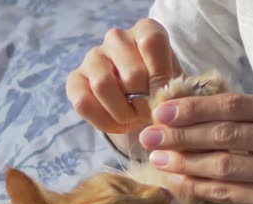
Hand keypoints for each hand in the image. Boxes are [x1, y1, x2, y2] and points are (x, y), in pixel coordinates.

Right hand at [66, 18, 181, 132]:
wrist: (142, 107)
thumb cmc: (162, 92)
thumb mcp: (176, 88)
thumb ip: (173, 90)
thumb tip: (161, 98)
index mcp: (146, 32)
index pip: (152, 41)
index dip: (161, 74)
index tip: (165, 96)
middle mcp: (117, 38)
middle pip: (132, 73)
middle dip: (145, 103)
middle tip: (151, 114)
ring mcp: (93, 57)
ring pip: (103, 85)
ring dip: (123, 113)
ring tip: (134, 119)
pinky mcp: (75, 80)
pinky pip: (83, 102)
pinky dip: (104, 121)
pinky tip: (117, 123)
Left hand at [139, 94, 252, 203]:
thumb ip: (251, 117)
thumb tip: (188, 113)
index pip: (238, 105)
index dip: (196, 107)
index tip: (163, 110)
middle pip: (228, 133)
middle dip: (182, 134)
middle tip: (150, 135)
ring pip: (225, 165)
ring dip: (185, 161)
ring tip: (158, 158)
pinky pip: (229, 192)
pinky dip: (200, 185)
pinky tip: (178, 180)